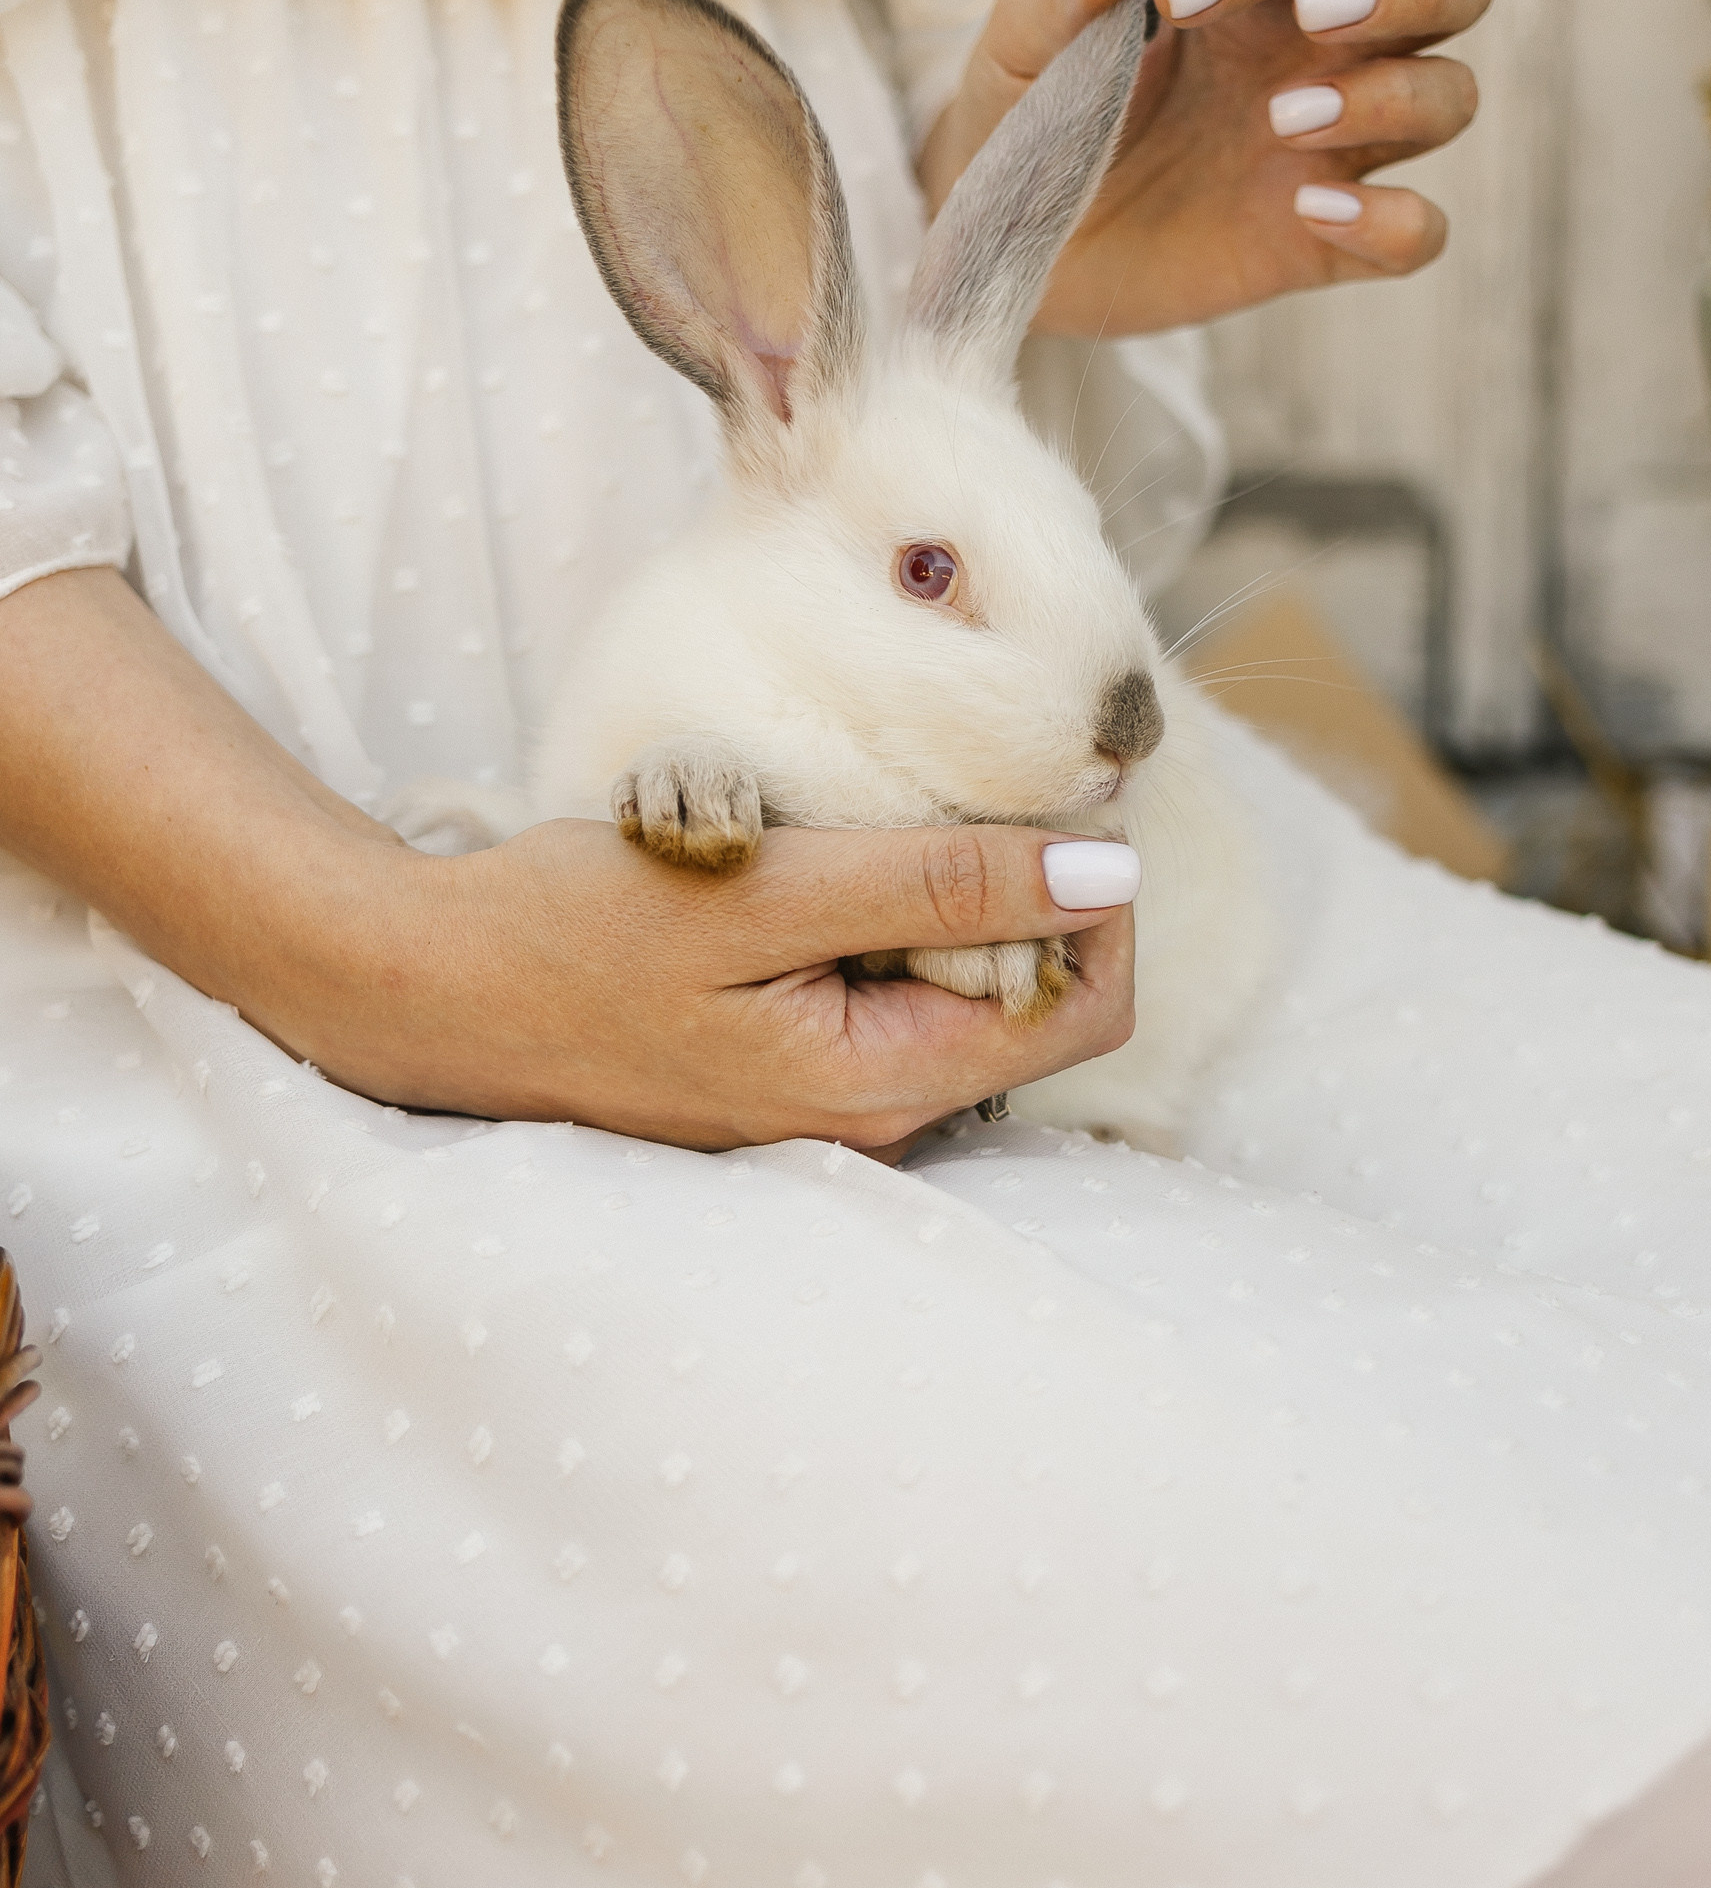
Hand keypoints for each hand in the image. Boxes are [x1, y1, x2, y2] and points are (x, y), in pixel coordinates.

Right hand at [0, 569, 1134, 1160]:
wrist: (422, 985)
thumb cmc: (570, 931)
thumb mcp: (763, 887)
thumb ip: (940, 880)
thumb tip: (1111, 867)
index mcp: (887, 1083)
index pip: (1088, 1004)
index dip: (1100, 888)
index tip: (1045, 786)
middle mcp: (878, 1110)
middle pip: (1039, 995)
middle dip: (1026, 880)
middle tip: (947, 777)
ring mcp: (834, 1090)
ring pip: (965, 979)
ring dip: (949, 888)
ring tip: (865, 809)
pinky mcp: (792, 1057)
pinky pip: (893, 979)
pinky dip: (887, 907)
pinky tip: (818, 852)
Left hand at [921, 0, 1493, 336]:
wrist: (1007, 243)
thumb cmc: (1024, 117)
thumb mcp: (1016, 49)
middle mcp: (1314, 56)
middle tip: (1316, 17)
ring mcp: (1329, 150)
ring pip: (1446, 97)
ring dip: (1389, 99)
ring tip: (1284, 124)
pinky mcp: (1322, 243)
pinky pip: (1418, 231)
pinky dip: (1394, 221)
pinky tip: (1310, 211)